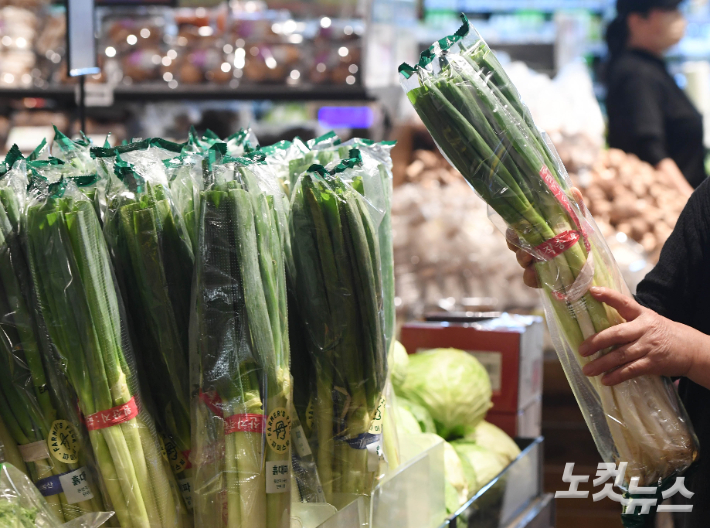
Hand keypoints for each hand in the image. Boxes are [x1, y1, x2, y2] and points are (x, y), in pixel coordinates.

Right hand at [506, 187, 585, 288]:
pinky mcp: (540, 279)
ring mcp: (534, 263)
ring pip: (520, 260)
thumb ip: (573, 208)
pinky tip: (536, 274)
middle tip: (521, 241)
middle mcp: (532, 245)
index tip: (516, 229)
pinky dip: (530, 277)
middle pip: (514, 243)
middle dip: (516, 244)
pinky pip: (529, 279)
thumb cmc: (579, 238)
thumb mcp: (578, 221)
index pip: (517, 227)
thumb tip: (573, 190)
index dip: (514, 229)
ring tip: (529, 258)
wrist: (591, 264)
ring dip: (523, 258)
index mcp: (537, 230)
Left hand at [578, 287, 698, 385]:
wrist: (691, 350)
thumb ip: (627, 321)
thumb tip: (596, 326)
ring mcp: (649, 346)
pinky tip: (605, 380)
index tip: (592, 291)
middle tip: (581, 349)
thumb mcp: (647, 321)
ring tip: (587, 370)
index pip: (624, 302)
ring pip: (621, 355)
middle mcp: (644, 328)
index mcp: (641, 314)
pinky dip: (616, 376)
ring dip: (602, 364)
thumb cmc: (661, 333)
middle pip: (617, 334)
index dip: (608, 296)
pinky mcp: (653, 363)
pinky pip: (631, 370)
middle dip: (597, 342)